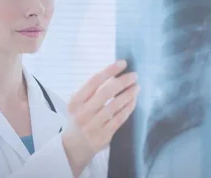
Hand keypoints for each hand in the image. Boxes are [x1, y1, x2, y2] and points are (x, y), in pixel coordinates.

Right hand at [61, 60, 139, 176]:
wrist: (74, 146)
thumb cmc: (80, 118)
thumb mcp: (79, 104)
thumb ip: (93, 91)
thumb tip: (116, 74)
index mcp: (75, 101)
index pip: (94, 81)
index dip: (109, 70)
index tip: (122, 63)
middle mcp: (82, 113)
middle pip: (105, 92)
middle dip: (122, 81)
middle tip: (134, 75)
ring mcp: (92, 126)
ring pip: (114, 106)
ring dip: (128, 94)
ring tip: (136, 87)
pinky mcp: (103, 136)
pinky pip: (119, 119)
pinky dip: (128, 108)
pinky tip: (133, 101)